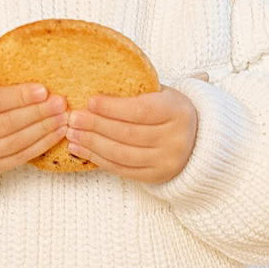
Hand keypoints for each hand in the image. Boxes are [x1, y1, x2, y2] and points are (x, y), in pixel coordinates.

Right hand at [0, 82, 66, 176]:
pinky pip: (18, 158)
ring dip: (43, 130)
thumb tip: (39, 86)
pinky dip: (40, 146)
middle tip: (60, 104)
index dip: (20, 96)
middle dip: (38, 113)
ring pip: (15, 143)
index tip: (43, 90)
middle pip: (7, 124)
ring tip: (62, 118)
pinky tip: (54, 134)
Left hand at [67, 87, 198, 184]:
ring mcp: (167, 160)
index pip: (140, 110)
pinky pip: (122, 169)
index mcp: (178, 111)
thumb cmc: (169, 111)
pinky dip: (98, 160)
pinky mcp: (156, 176)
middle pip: (127, 134)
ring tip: (72, 134)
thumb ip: (135, 91)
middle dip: (95, 126)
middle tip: (73, 118)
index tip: (90, 101)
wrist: (195, 139)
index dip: (112, 107)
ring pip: (122, 154)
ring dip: (92, 144)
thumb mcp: (161, 94)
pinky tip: (82, 150)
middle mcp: (176, 139)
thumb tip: (93, 91)